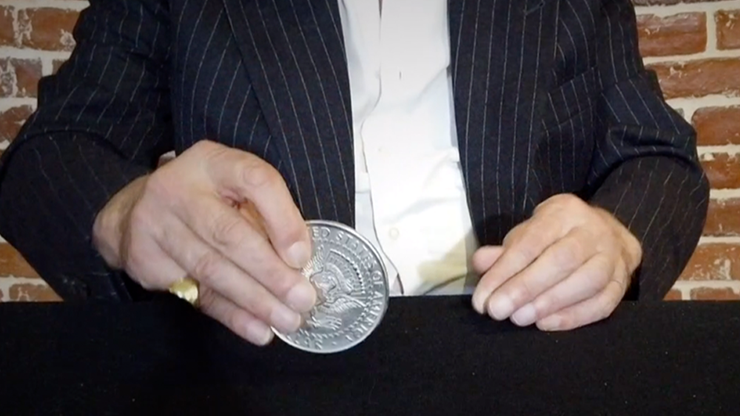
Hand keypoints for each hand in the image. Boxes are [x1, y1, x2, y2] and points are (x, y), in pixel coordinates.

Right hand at [92, 140, 315, 344]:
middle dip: (272, 273)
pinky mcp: (145, 260)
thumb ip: (266, 215)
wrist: (135, 211)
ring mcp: (156, 224)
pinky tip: (258, 329)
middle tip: (303, 299)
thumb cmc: (205, 199)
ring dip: (256, 300)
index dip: (283, 220)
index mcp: (213, 162)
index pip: (255, 181)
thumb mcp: (235, 189)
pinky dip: (232, 315)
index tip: (303, 256)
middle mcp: (179, 188)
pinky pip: (197, 293)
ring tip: (288, 319)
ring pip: (213, 269)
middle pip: (230, 234)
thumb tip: (300, 262)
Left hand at [471, 194, 641, 330]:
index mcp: (564, 212)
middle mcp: (593, 230)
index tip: (483, 297)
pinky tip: (545, 324)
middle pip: (562, 260)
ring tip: (519, 319)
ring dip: (549, 304)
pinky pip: (602, 303)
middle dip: (525, 288)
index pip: (532, 241)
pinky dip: (573, 317)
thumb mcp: (528, 234)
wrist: (605, 235)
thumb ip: (504, 251)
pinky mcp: (623, 282)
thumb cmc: (555, 237)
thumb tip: (481, 263)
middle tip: (498, 310)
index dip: (505, 270)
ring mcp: (613, 256)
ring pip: (587, 282)